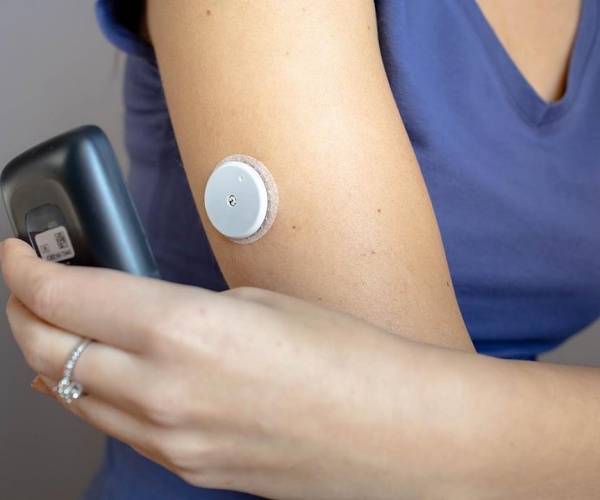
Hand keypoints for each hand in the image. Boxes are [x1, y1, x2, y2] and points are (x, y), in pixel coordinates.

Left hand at [1, 238, 425, 498]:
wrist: (393, 429)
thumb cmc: (344, 356)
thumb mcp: (256, 305)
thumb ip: (182, 313)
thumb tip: (137, 315)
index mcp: (184, 331)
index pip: (67, 295)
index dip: (26, 268)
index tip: (18, 252)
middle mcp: (165, 392)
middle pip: (51, 348)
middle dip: (24, 310)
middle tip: (25, 285)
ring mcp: (173, 440)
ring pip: (73, 395)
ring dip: (52, 354)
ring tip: (50, 326)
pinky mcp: (190, 467)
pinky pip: (114, 429)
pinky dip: (89, 397)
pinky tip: (92, 379)